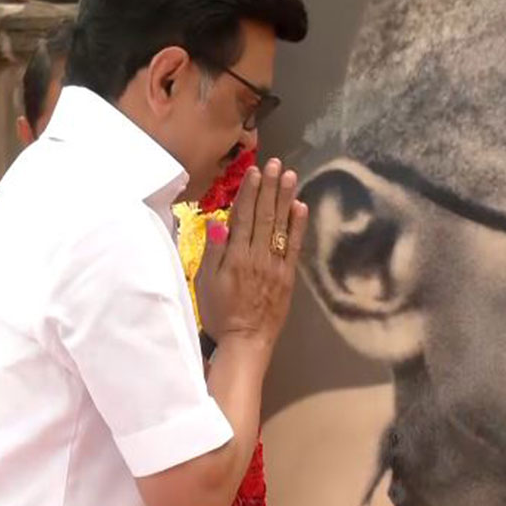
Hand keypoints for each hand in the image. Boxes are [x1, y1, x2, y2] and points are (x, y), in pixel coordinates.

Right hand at [194, 158, 307, 354]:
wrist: (245, 341)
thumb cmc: (219, 313)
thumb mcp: (204, 282)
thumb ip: (214, 250)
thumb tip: (218, 220)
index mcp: (235, 256)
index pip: (243, 216)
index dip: (249, 192)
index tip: (255, 172)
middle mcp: (257, 256)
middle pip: (264, 215)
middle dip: (270, 187)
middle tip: (276, 164)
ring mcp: (275, 265)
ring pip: (280, 226)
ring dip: (285, 199)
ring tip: (290, 176)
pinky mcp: (288, 276)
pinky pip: (294, 246)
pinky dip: (298, 225)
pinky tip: (301, 206)